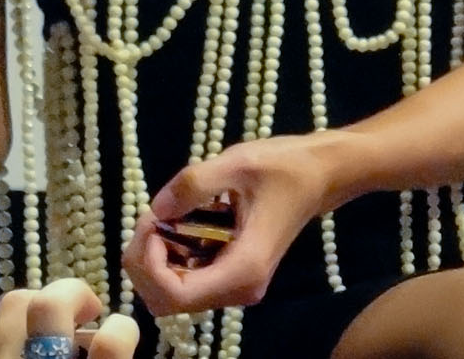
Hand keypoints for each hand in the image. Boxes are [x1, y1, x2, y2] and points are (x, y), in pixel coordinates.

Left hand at [0, 279, 137, 358]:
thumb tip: (117, 337)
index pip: (113, 341)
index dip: (122, 329)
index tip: (119, 331)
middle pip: (48, 305)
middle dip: (71, 294)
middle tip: (87, 310)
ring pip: (10, 304)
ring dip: (33, 305)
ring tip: (45, 322)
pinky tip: (7, 342)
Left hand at [123, 135, 333, 316]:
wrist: (318, 175)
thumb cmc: (283, 167)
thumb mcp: (237, 163)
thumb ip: (193, 184)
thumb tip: (156, 209)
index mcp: (243, 269)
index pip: (175, 295)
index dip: (149, 263)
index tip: (153, 222)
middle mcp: (238, 289)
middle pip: (167, 301)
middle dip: (145, 261)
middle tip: (151, 216)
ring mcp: (235, 285)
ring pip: (172, 293)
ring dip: (154, 258)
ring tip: (161, 216)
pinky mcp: (231, 274)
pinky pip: (186, 279)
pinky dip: (169, 256)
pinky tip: (175, 223)